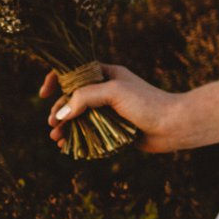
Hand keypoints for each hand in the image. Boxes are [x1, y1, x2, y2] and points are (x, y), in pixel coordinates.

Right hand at [40, 64, 190, 153]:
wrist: (174, 126)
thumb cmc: (147, 103)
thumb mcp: (114, 92)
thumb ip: (85, 98)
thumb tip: (62, 114)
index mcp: (107, 74)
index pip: (74, 72)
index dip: (55, 81)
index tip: (44, 94)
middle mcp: (107, 90)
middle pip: (72, 98)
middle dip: (59, 111)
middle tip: (53, 125)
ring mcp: (110, 110)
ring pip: (79, 117)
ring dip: (65, 127)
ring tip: (57, 139)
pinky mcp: (114, 129)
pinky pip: (89, 132)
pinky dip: (77, 138)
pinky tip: (67, 146)